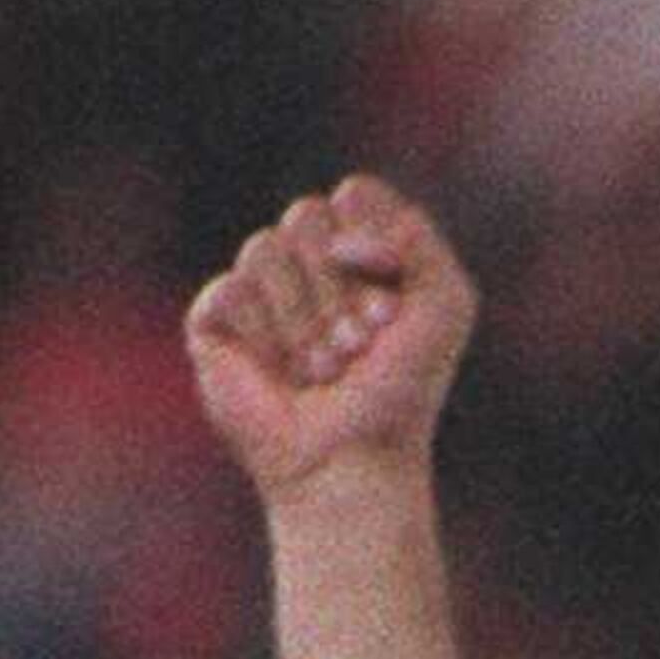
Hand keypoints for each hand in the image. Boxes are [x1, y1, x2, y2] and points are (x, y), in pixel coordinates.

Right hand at [184, 180, 477, 501]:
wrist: (354, 462)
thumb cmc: (401, 392)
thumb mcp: (446, 306)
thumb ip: (420, 236)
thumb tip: (340, 221)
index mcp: (355, 246)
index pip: (352, 196)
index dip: (373, 244)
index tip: (392, 311)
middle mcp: (302, 260)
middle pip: (305, 215)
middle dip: (338, 286)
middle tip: (358, 348)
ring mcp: (255, 288)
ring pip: (264, 248)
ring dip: (305, 318)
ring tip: (322, 369)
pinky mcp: (213, 321)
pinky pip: (229, 289)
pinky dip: (264, 336)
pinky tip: (278, 374)